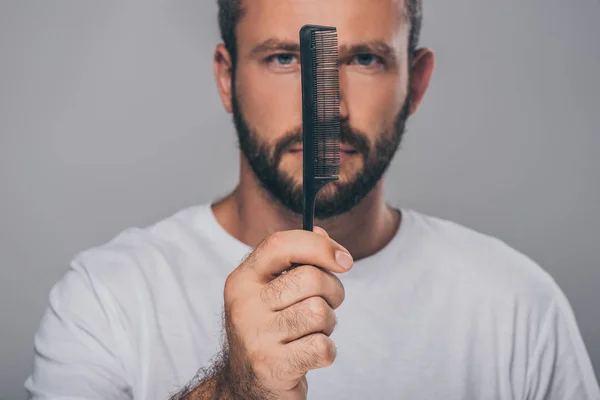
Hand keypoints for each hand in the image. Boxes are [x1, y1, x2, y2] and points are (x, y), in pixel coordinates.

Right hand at [222, 227, 352, 398]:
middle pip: (310, 278)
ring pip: (319, 312)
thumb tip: (322, 233)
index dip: (318, 246)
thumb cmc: (271, 330)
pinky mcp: (271, 366)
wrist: (248, 385)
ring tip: (311, 333)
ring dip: (327, 324)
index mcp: (242, 280)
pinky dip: (326, 352)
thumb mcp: (273, 291)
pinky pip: (322, 346)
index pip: (280, 244)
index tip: (344, 260)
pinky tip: (310, 355)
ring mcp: (255, 336)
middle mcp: (243, 305)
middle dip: (332, 291)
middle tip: (327, 305)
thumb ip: (296, 260)